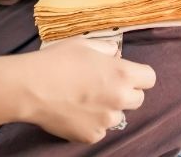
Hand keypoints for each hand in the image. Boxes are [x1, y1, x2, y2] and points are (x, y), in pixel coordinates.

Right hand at [17, 37, 154, 142]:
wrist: (30, 87)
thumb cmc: (56, 60)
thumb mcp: (84, 44)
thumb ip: (106, 49)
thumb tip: (115, 54)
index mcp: (122, 73)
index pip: (150, 78)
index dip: (139, 74)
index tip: (126, 73)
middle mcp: (119, 99)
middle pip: (138, 99)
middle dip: (126, 92)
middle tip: (104, 86)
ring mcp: (106, 121)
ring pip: (117, 115)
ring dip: (108, 109)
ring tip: (84, 99)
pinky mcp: (92, 136)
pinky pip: (99, 130)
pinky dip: (91, 123)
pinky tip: (74, 111)